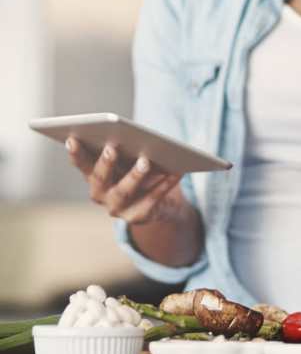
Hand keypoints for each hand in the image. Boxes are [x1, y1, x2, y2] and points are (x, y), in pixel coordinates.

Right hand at [67, 137, 184, 224]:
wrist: (159, 204)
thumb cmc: (139, 171)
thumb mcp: (131, 159)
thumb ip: (128, 149)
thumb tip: (135, 136)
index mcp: (94, 176)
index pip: (82, 164)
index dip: (75, 153)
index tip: (72, 138)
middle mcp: (101, 195)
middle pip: (100, 179)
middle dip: (105, 163)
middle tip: (111, 147)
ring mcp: (117, 208)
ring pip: (123, 192)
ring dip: (134, 176)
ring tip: (145, 161)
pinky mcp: (138, 217)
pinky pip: (151, 199)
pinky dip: (164, 184)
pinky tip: (175, 171)